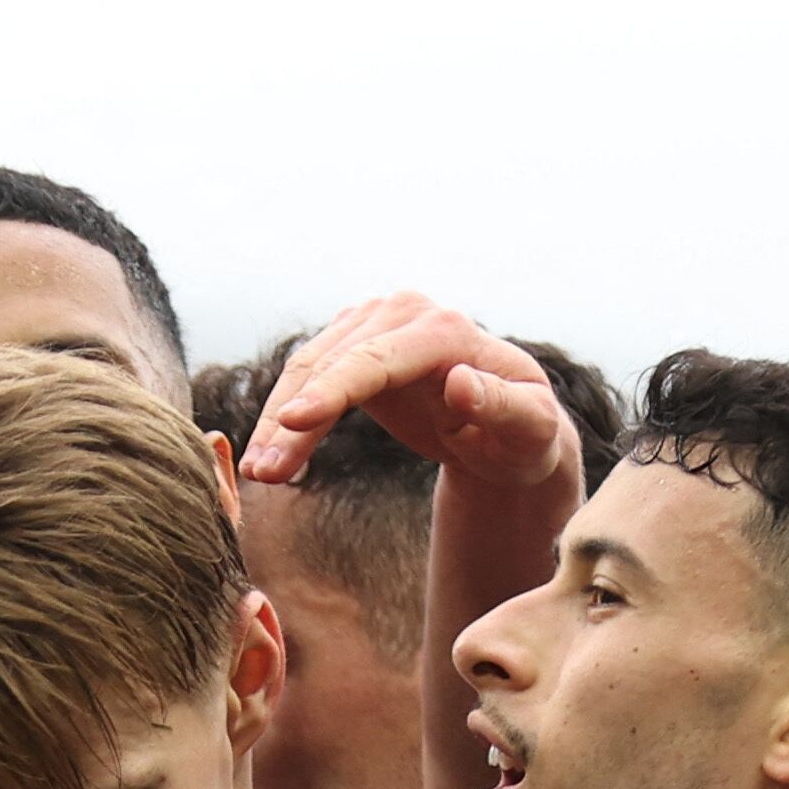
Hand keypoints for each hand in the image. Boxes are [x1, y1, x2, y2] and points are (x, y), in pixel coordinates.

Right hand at [239, 294, 581, 493]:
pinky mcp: (355, 346)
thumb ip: (503, 407)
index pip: (377, 359)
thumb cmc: (525, 435)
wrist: (509, 433)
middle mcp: (405, 313)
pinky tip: (268, 460)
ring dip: (277, 424)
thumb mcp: (530, 430)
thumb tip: (459, 383)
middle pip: (332, 365)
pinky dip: (285, 421)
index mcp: (445, 330)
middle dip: (292, 420)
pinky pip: (309, 382)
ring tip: (258, 474)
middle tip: (262, 474)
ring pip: (310, 371)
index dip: (332, 390)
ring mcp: (376, 324)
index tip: (293, 422)